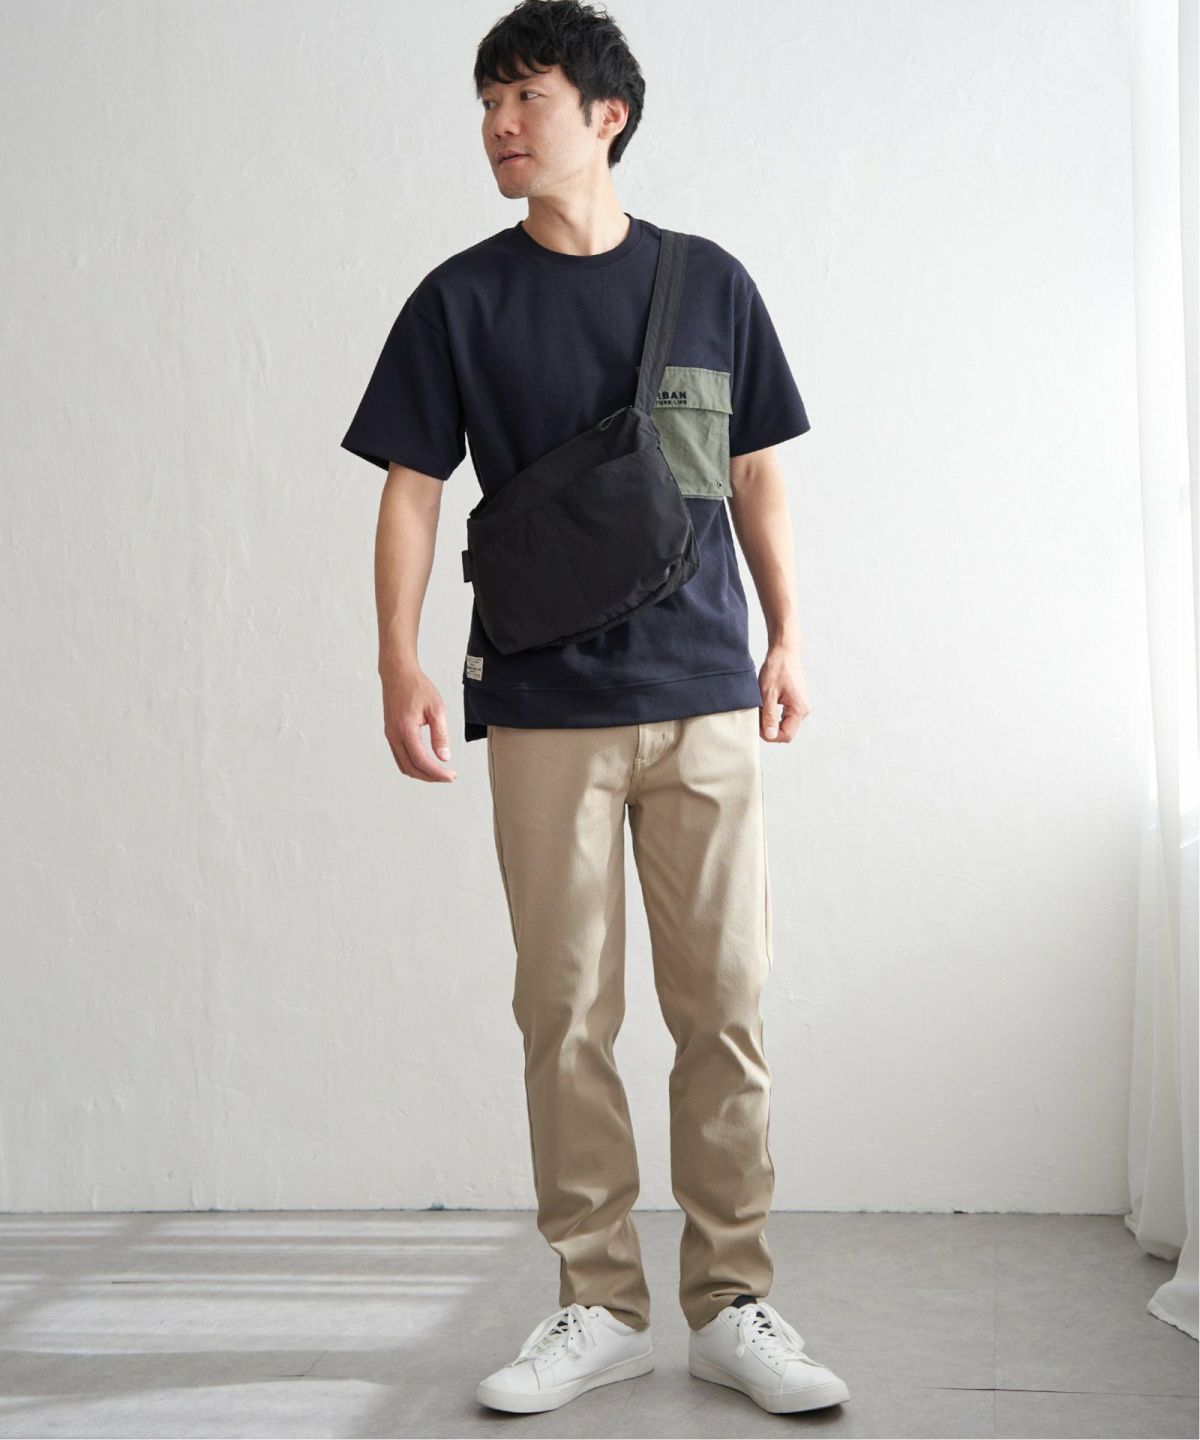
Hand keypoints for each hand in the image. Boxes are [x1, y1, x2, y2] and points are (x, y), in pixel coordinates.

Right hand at [380, 664, 457, 781]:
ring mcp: (390, 735)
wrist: (398, 673)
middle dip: (430, 777)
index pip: (421, 761)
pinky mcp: (390, 733)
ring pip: (404, 765)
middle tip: (448, 776)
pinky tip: (426, 762)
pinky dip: (413, 764)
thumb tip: (444, 757)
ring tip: (439, 772)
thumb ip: (440, 735)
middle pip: (411, 768)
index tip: (451, 776)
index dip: (437, 773)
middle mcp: (394, 735)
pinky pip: (400, 756)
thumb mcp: (436, 709)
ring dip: (421, 773)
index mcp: (405, 730)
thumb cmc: (417, 687)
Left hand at [758, 643, 810, 742]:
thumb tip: (770, 735)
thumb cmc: (778, 668)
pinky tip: (764, 704)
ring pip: (783, 724)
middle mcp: (803, 710)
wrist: (784, 652)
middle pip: (785, 732)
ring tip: (760, 707)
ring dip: (769, 720)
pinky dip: (772, 714)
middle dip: (769, 727)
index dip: (770, 735)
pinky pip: (783, 716)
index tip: (757, 724)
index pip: (786, 735)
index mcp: (799, 709)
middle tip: (756, 714)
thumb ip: (769, 716)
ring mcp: (799, 707)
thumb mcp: (768, 693)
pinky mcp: (795, 703)